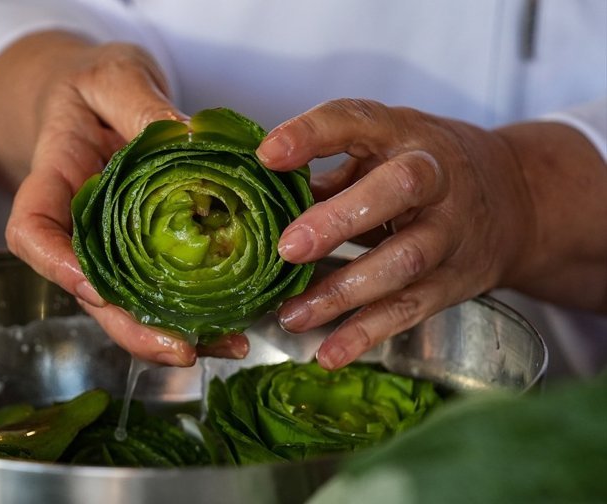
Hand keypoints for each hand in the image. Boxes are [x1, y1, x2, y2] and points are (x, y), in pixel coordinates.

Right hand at [0, 31, 247, 365]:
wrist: (93, 102)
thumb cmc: (91, 86)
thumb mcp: (111, 76)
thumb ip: (139, 102)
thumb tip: (188, 137)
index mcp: (52, 183)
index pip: (32, 232)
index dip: (57, 265)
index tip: (94, 288)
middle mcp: (75, 229)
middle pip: (87, 292)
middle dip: (131, 327)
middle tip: (182, 349)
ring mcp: (108, 248)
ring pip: (127, 306)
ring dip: (171, 334)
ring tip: (228, 344)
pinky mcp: (141, 254)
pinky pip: (159, 291)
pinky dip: (195, 315)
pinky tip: (234, 325)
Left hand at [256, 98, 537, 369]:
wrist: (518, 199)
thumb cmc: (427, 168)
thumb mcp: (383, 149)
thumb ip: (328, 171)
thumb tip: (260, 193)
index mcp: (404, 134)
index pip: (357, 121)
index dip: (312, 134)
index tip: (267, 154)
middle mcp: (435, 178)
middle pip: (397, 190)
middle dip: (340, 219)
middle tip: (288, 248)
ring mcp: (450, 232)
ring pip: (403, 261)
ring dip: (343, 291)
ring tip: (291, 313)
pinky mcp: (455, 280)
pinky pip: (410, 310)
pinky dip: (367, 334)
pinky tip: (328, 353)